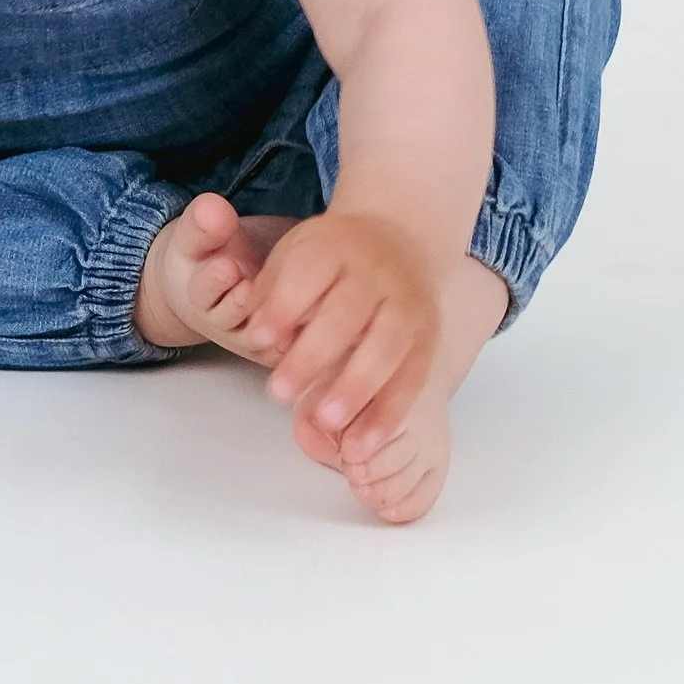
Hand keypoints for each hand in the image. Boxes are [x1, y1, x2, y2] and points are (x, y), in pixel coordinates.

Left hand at [241, 210, 438, 469]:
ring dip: (354, 390)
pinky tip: (363, 443)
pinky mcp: (428, 337)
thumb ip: (272, 290)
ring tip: (325, 423)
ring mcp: (407, 305)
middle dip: (311, 357)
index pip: (307, 273)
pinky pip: (412, 379)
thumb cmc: (333, 258)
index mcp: (334, 246)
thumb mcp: (296, 252)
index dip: (281, 307)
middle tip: (278, 393)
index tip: (255, 339)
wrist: (401, 239)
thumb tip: (256, 332)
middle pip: (346, 315)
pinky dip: (388, 413)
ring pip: (385, 349)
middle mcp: (376, 273)